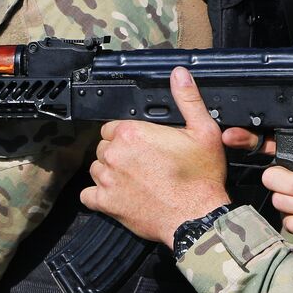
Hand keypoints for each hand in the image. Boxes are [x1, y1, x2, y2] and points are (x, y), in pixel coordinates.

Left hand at [80, 67, 232, 245]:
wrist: (197, 218)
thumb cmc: (201, 178)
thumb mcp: (203, 131)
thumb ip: (188, 99)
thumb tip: (179, 74)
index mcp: (133, 132)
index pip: (113, 126)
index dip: (128, 134)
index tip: (143, 143)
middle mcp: (115, 154)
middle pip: (104, 146)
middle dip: (119, 152)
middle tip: (142, 162)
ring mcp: (108, 180)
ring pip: (96, 169)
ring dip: (109, 172)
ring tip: (133, 178)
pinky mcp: (106, 204)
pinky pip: (88, 196)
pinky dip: (98, 195)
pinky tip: (116, 195)